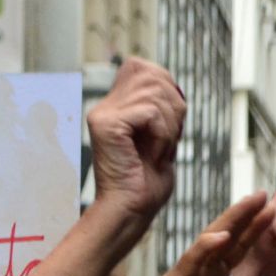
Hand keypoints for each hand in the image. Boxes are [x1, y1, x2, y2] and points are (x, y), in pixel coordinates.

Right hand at [86, 58, 185, 222]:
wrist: (133, 208)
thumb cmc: (147, 181)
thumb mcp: (161, 136)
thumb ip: (162, 107)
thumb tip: (171, 83)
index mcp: (114, 107)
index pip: (142, 67)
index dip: (165, 88)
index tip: (167, 124)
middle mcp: (104, 107)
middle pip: (151, 74)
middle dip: (172, 106)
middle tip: (166, 139)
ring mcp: (102, 115)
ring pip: (154, 92)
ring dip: (168, 125)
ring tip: (158, 150)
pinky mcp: (106, 125)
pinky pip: (149, 112)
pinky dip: (161, 134)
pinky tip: (151, 153)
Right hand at [106, 192, 272, 275]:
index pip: (237, 248)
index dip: (254, 230)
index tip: (271, 211)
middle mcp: (202, 270)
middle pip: (228, 237)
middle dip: (246, 215)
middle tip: (264, 194)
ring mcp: (189, 273)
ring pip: (212, 240)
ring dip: (232, 220)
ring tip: (250, 202)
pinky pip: (193, 260)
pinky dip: (207, 247)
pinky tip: (223, 235)